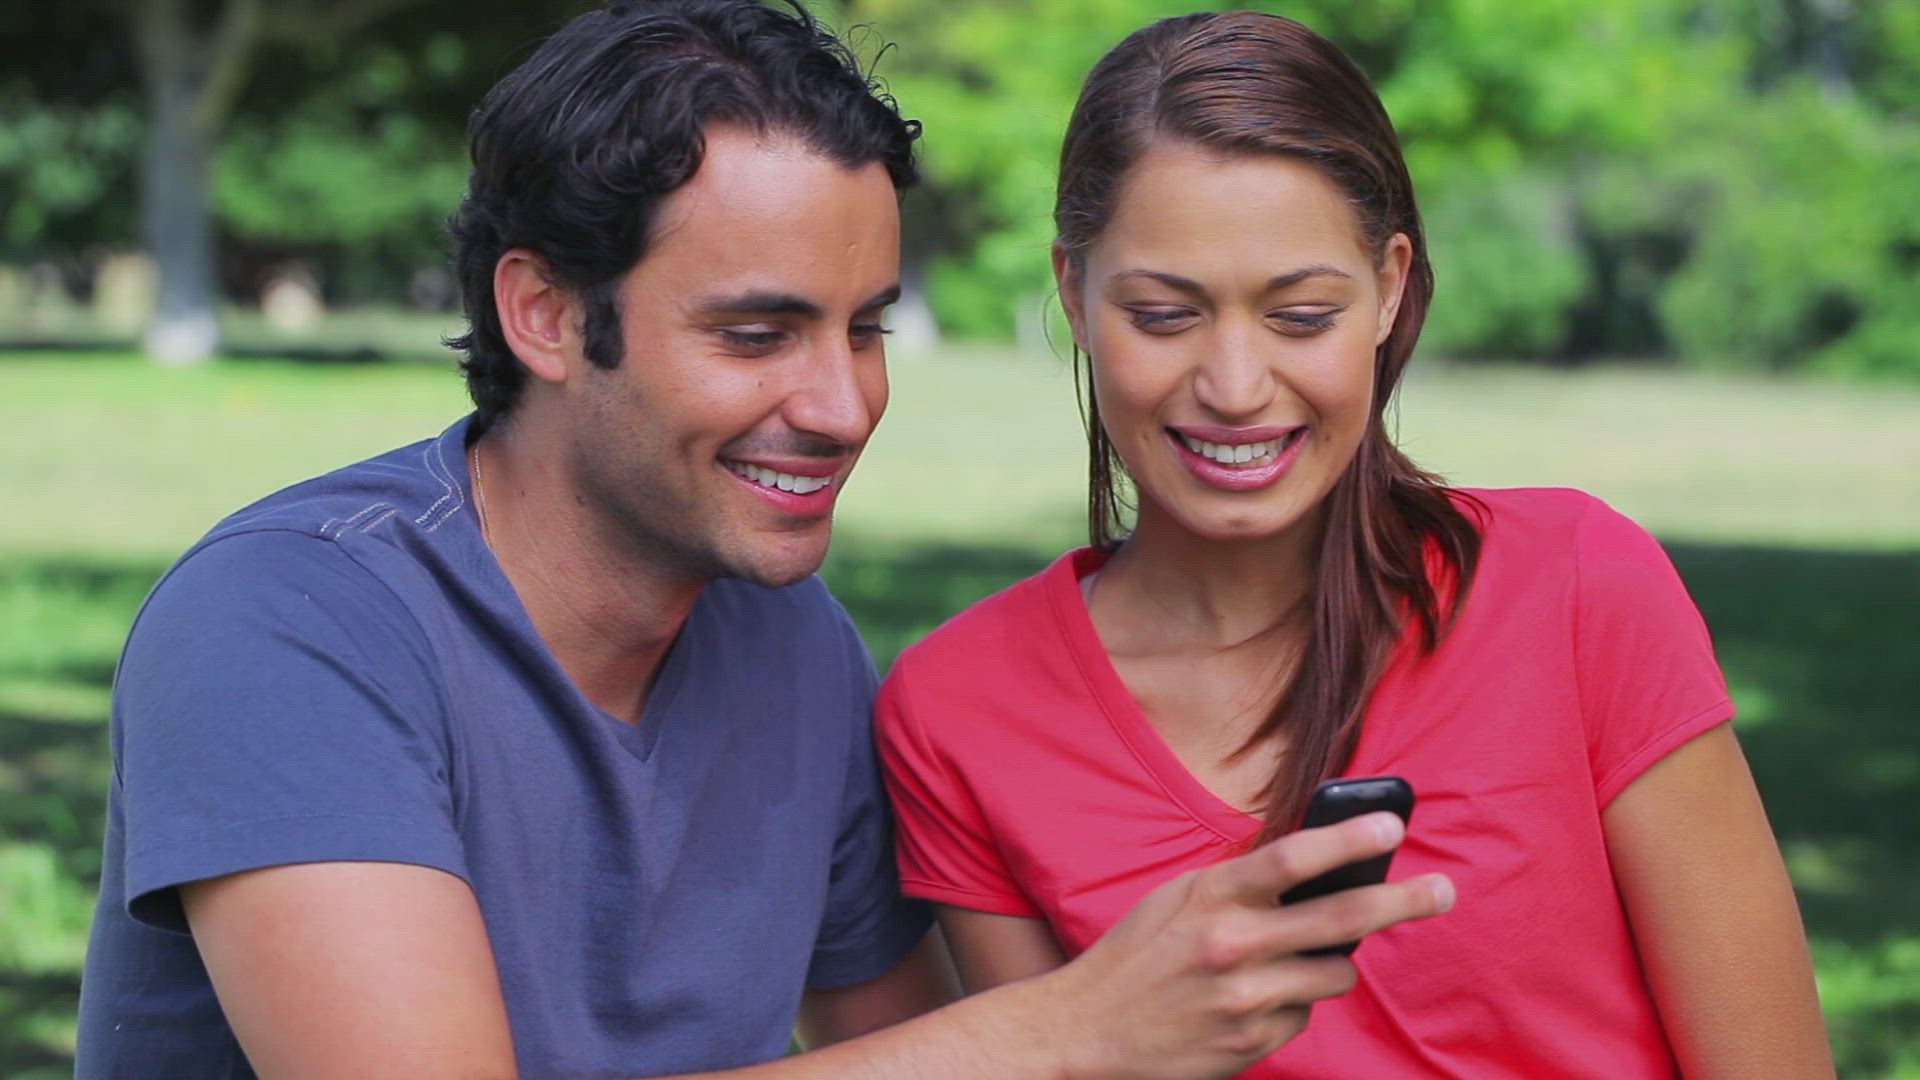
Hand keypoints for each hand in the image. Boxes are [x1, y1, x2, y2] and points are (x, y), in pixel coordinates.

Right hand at [1037, 812, 1452, 1079]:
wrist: (1087, 1032)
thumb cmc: (1137, 955)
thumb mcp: (1177, 899)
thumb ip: (1238, 882)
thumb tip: (1313, 863)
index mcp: (1210, 896)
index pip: (1292, 859)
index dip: (1349, 839)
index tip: (1392, 826)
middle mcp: (1232, 945)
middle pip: (1341, 919)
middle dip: (1403, 901)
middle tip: (1442, 890)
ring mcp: (1246, 998)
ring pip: (1336, 973)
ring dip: (1335, 962)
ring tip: (1304, 956)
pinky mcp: (1253, 1042)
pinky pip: (1305, 1012)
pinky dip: (1294, 1001)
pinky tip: (1254, 999)